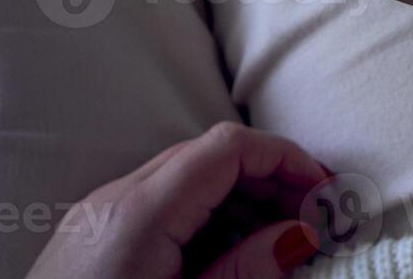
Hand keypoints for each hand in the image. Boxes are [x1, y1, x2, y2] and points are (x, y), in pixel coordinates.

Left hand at [27, 122, 328, 278]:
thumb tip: (300, 234)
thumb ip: (249, 270)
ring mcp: (96, 217)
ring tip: (276, 244)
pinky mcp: (89, 239)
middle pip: (210, 155)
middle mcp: (113, 201)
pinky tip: (228, 256)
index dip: (286, 159)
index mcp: (140, 214)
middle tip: (311, 222)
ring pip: (186, 178)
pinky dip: (205, 217)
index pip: (229, 147)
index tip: (323, 193)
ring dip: (240, 199)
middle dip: (270, 180)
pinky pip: (160, 206)